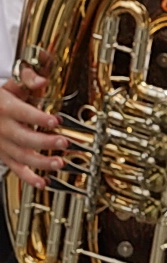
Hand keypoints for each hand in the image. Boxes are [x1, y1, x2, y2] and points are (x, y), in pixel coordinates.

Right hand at [0, 67, 65, 188]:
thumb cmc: (2, 98)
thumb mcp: (12, 85)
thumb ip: (28, 80)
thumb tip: (41, 80)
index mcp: (6, 108)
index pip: (24, 114)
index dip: (39, 119)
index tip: (55, 121)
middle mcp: (3, 128)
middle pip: (24, 138)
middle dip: (45, 142)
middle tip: (64, 143)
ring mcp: (3, 144)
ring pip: (22, 156)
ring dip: (41, 162)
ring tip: (59, 164)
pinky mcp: (4, 156)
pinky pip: (16, 169)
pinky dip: (29, 178)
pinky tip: (42, 182)